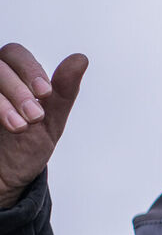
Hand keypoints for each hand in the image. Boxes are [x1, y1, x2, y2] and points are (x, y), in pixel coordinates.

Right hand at [0, 44, 87, 207]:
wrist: (5, 180)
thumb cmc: (25, 146)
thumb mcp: (49, 121)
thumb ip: (62, 92)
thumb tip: (80, 59)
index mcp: (9, 75)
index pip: (15, 54)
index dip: (30, 69)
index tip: (46, 93)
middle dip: (19, 90)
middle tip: (35, 116)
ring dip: (4, 101)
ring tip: (21, 126)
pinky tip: (4, 124)